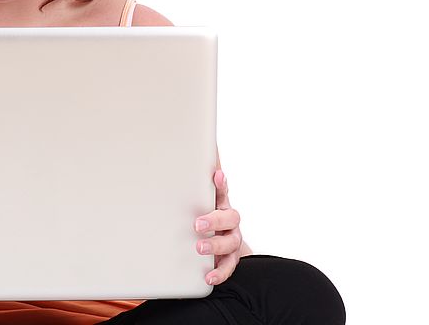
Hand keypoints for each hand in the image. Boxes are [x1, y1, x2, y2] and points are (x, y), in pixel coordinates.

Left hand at [194, 169, 242, 285]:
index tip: (216, 176)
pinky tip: (209, 276)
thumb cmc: (207, 217)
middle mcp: (230, 222)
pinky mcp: (229, 259)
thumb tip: (199, 153)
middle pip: (230, 218)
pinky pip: (229, 266)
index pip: (223, 191)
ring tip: (199, 248)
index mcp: (221, 204)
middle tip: (198, 223)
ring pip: (230, 242)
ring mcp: (232, 240)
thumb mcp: (200, 201)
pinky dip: (220, 272)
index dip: (221, 184)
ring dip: (215, 245)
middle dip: (215, 220)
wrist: (220, 244)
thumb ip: (197, 183)